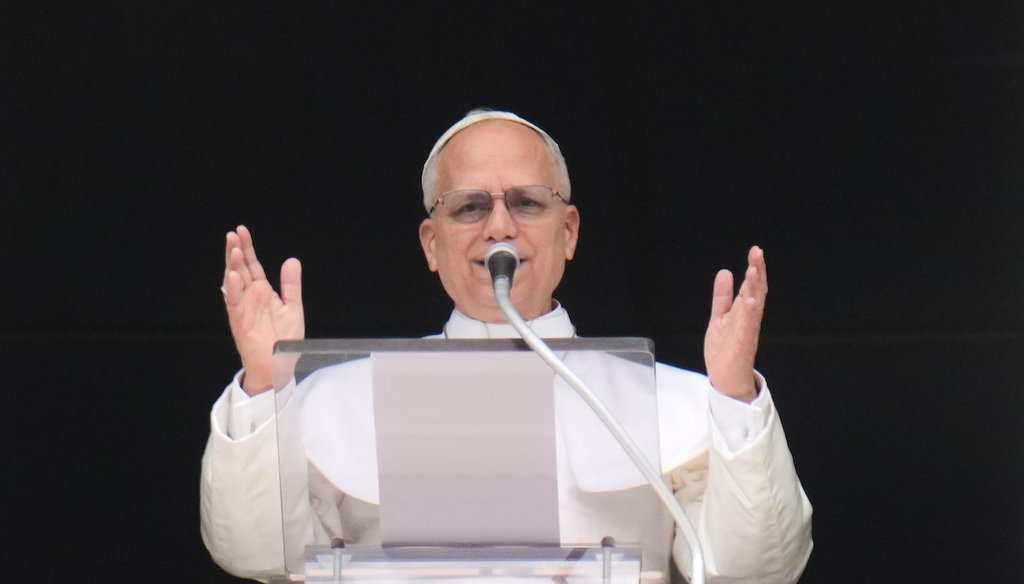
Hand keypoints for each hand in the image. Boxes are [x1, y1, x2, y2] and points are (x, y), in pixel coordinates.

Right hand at [222, 225, 304, 394]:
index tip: (242, 231)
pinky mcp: (240, 323)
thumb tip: (291, 260)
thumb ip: (291, 284)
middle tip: (233, 234)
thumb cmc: (284, 339)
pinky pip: (235, 304)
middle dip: (236, 252)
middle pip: (241, 270)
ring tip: (233, 249)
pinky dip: (233, 290)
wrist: (280, 365)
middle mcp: (250, 298)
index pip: (252, 266)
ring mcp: (243, 309)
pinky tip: (233, 275)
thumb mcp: (293, 307)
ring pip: (235, 284)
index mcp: (262, 292)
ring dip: (233, 266)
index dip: (247, 248)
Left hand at [703, 246, 766, 402]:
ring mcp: (747, 332)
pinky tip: (749, 301)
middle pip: (756, 292)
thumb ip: (722, 297)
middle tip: (757, 253)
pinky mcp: (742, 346)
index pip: (751, 286)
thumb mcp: (720, 317)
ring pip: (753, 307)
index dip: (754, 268)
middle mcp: (749, 320)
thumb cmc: (725, 350)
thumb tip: (725, 272)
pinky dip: (748, 314)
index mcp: (744, 312)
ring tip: (753, 270)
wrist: (726, 380)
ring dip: (754, 289)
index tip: (755, 251)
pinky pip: (747, 328)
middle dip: (757, 272)